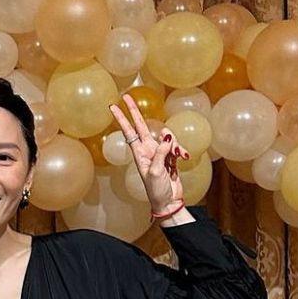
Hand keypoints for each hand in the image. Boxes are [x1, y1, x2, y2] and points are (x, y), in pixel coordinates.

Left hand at [109, 93, 189, 216]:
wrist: (168, 201)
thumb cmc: (157, 190)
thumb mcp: (156, 172)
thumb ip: (160, 153)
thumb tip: (166, 137)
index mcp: (139, 153)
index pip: (128, 131)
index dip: (121, 119)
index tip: (113, 106)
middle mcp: (148, 150)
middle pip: (141, 126)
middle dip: (135, 111)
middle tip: (127, 96)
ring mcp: (159, 152)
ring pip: (166, 136)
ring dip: (173, 143)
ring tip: (176, 157)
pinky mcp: (170, 156)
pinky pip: (176, 146)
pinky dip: (181, 150)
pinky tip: (184, 158)